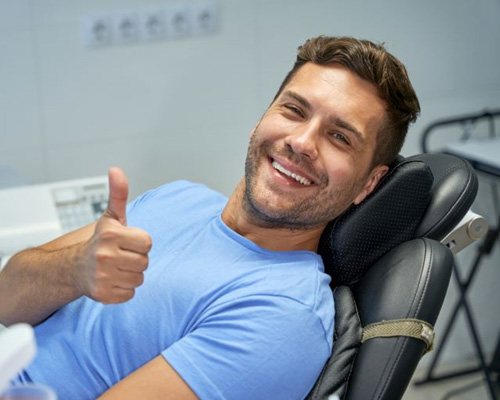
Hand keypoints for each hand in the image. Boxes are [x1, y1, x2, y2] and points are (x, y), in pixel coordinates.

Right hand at [77, 167, 151, 303]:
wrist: (74, 268)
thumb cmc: (100, 241)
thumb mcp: (111, 217)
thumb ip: (118, 194)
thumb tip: (116, 169)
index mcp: (111, 234)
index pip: (148, 242)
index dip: (139, 243)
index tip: (126, 242)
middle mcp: (105, 255)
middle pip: (145, 262)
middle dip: (136, 259)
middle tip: (120, 256)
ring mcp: (103, 277)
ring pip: (139, 278)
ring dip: (131, 274)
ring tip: (116, 268)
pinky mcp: (103, 295)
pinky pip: (130, 293)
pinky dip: (124, 289)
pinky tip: (112, 280)